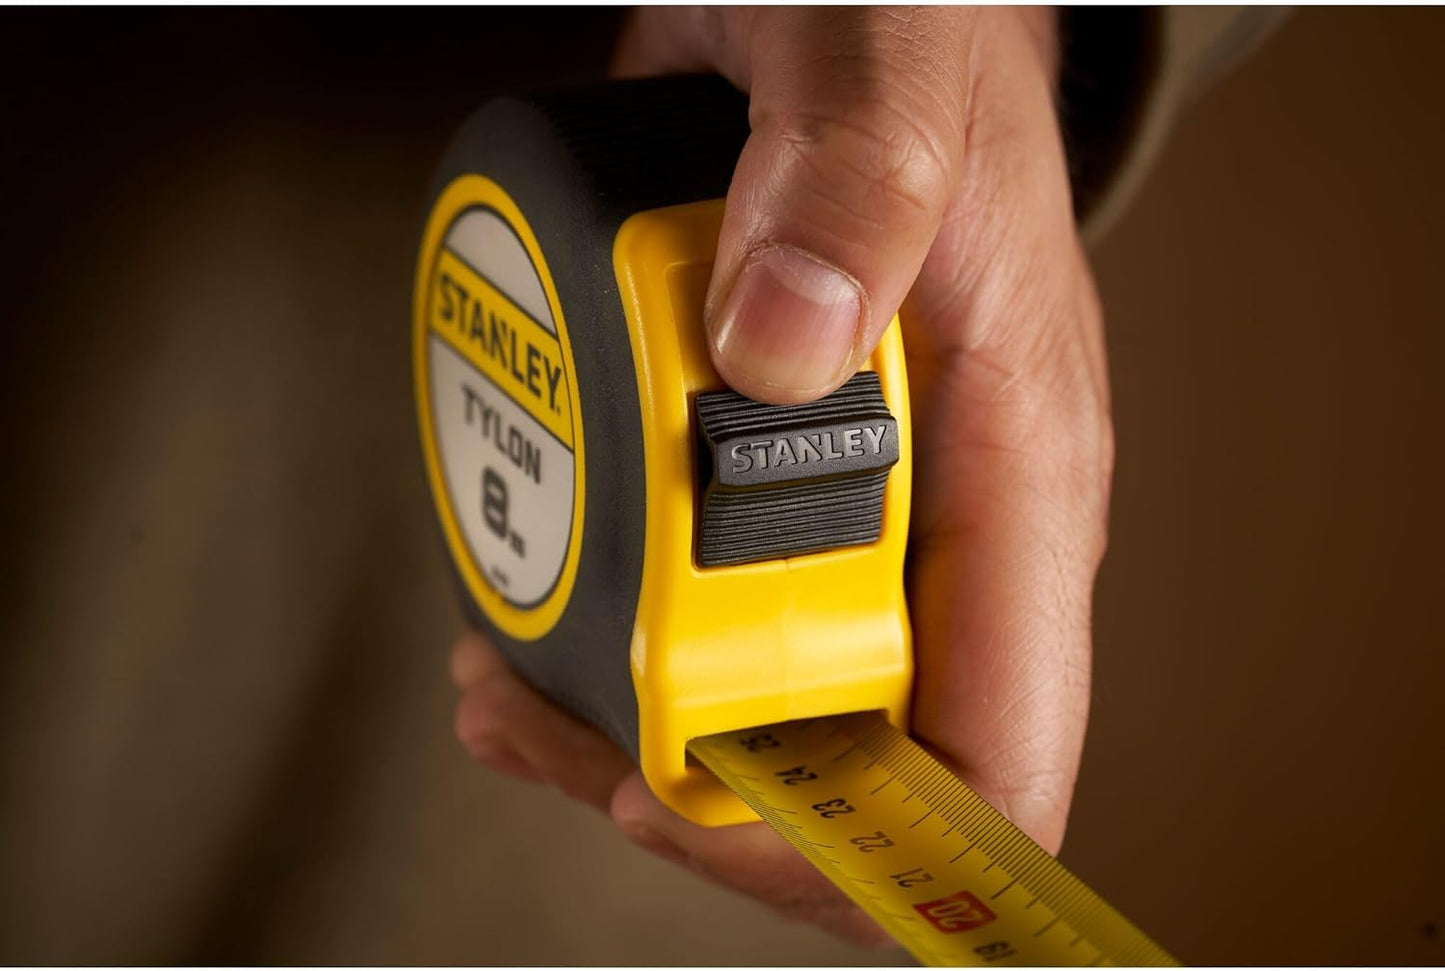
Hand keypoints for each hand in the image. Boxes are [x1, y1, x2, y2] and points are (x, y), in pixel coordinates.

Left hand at [451, 5, 1112, 946]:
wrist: (851, 0)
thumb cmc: (909, 29)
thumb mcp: (889, 74)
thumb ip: (851, 188)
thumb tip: (778, 349)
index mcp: (1014, 467)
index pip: (993, 758)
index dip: (848, 833)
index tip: (681, 791)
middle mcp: (941, 516)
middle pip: (848, 763)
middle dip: (692, 784)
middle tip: (545, 725)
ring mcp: (853, 504)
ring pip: (762, 704)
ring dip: (622, 729)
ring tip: (503, 690)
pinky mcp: (763, 470)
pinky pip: (698, 611)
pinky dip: (601, 643)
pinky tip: (518, 619)